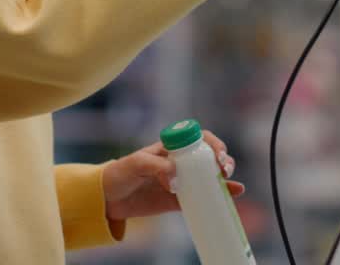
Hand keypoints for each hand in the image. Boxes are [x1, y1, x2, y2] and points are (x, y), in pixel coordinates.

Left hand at [101, 130, 245, 221]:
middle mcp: (179, 163)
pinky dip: (219, 195)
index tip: (216, 155)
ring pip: (209, 176)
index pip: (197, 138)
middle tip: (223, 170)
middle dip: (222, 159)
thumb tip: (176, 178)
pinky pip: (202, 198)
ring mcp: (181, 181)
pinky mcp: (178, 201)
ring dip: (224, 177)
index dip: (212, 143)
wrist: (107, 199)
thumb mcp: (135, 164)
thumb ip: (155, 166)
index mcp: (170, 148)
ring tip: (231, 184)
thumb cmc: (119, 174)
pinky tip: (233, 195)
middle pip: (209, 156)